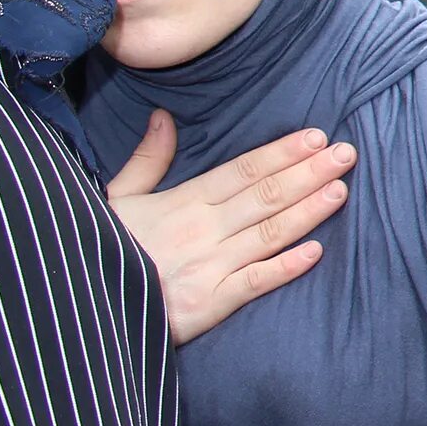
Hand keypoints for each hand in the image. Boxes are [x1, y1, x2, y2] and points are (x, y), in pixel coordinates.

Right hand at [107, 111, 353, 344]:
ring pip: (268, 233)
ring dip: (309, 211)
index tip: (317, 137)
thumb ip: (146, 160)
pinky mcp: (207, 305)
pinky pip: (253, 283)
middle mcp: (200, 229)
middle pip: (265, 195)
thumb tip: (163, 117)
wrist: (77, 308)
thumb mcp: (115, 198)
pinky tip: (316, 252)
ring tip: (341, 190)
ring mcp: (207, 267)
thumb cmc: (98, 249)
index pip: (242, 171)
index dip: (282, 153)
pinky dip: (285, 268)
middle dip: (309, 173)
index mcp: (182, 201)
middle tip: (348, 154)